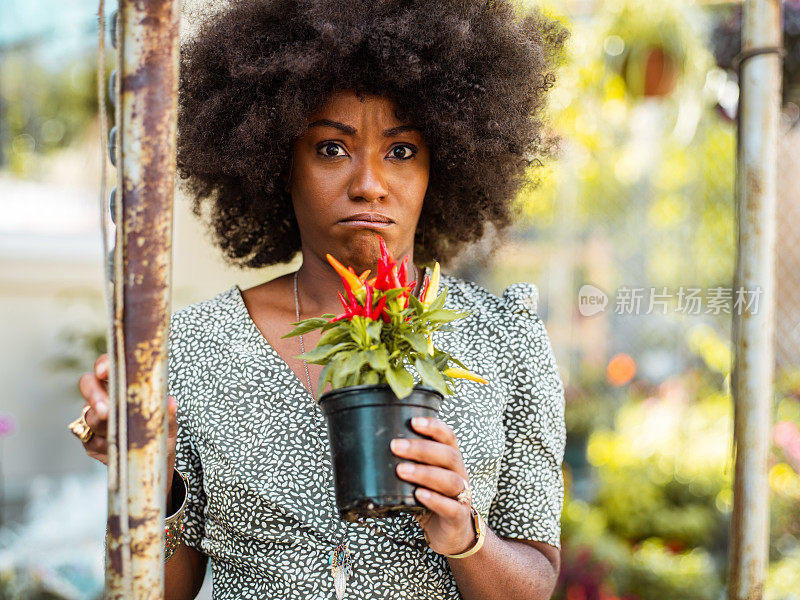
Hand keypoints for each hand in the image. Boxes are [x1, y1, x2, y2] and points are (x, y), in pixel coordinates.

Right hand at [77, 353, 177, 490]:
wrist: (153, 462)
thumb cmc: (160, 433)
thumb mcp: (168, 425)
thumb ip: (168, 414)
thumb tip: (171, 402)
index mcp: (124, 384)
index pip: (108, 365)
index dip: (103, 365)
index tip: (104, 372)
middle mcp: (105, 396)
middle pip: (87, 384)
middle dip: (94, 396)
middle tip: (106, 410)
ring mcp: (93, 417)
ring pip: (89, 416)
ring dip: (103, 425)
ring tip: (120, 432)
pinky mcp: (90, 440)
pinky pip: (90, 440)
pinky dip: (104, 445)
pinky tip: (117, 448)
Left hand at [390, 416, 476, 555]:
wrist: (451, 533)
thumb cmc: (431, 500)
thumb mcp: (420, 479)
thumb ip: (406, 465)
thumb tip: (371, 450)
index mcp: (451, 460)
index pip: (448, 437)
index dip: (433, 427)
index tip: (413, 421)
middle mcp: (459, 474)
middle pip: (448, 455)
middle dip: (421, 449)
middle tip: (395, 446)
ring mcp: (462, 496)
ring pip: (450, 480)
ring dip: (424, 473)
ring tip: (401, 470)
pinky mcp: (458, 517)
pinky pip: (451, 507)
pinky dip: (435, 500)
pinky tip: (418, 494)